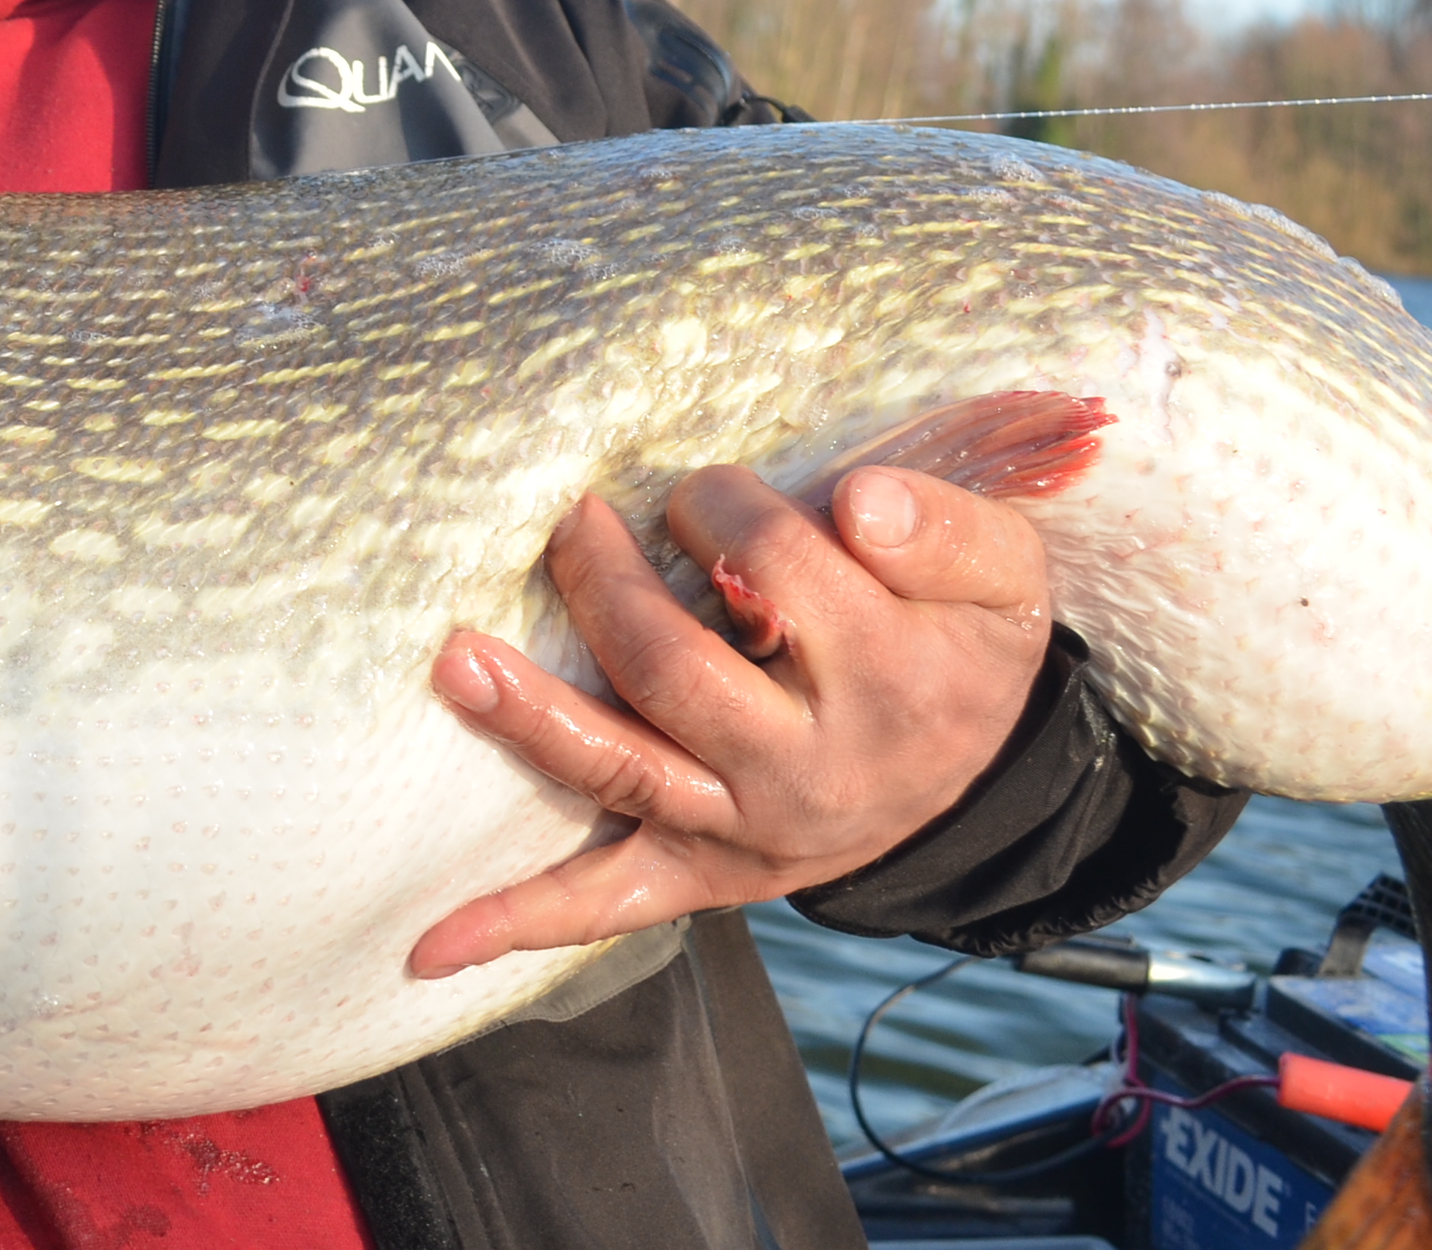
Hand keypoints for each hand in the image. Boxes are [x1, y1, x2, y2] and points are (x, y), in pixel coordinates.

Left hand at [410, 464, 1049, 976]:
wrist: (982, 771)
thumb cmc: (964, 642)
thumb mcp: (1001, 575)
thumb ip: (944, 529)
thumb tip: (856, 502)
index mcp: (891, 681)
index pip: (774, 565)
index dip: (724, 505)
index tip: (705, 487)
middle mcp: (811, 770)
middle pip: (672, 666)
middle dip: (606, 580)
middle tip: (579, 516)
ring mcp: (746, 832)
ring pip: (621, 767)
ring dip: (530, 715)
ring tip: (456, 661)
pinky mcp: (702, 875)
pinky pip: (604, 905)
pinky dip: (518, 921)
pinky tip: (430, 943)